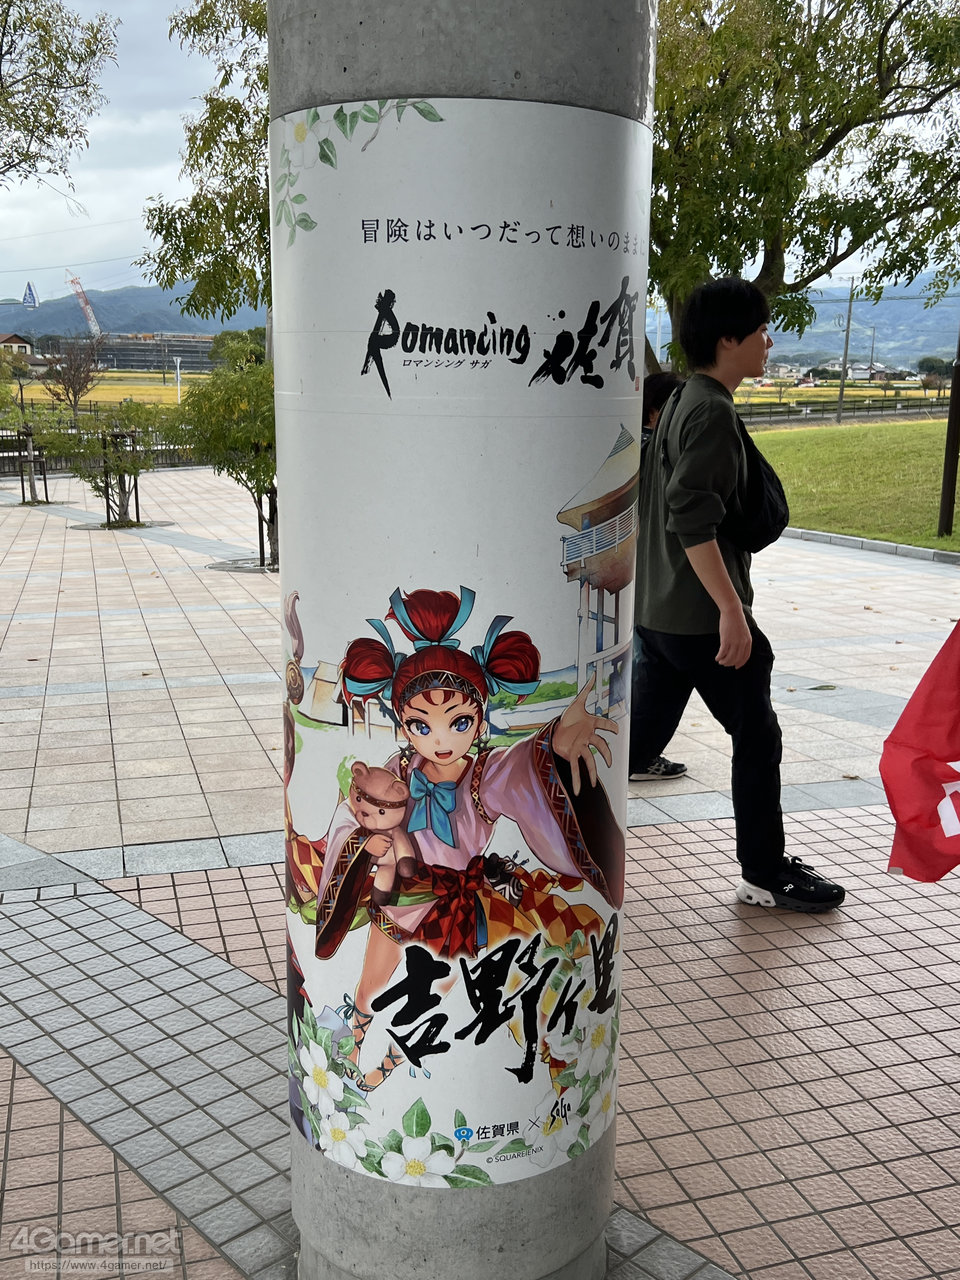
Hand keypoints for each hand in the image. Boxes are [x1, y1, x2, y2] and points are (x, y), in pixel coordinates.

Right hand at [364, 832, 392, 858]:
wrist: (365, 844)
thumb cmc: (372, 839)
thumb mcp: (380, 836)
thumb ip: (387, 838)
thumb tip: (391, 840)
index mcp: (385, 844)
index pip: (390, 844)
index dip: (387, 842)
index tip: (384, 841)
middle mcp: (383, 850)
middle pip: (387, 847)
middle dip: (385, 845)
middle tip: (380, 843)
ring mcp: (381, 853)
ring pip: (385, 851)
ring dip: (383, 848)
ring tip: (378, 846)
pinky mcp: (379, 855)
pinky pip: (382, 853)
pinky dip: (381, 851)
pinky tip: (377, 849)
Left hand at [552, 674, 617, 795]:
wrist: (554, 727)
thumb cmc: (568, 716)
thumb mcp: (577, 702)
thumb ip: (586, 689)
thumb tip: (594, 674)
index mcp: (591, 725)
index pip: (604, 725)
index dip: (610, 727)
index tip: (616, 730)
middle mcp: (587, 737)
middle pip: (600, 745)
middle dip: (606, 753)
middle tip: (610, 762)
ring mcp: (579, 746)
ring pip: (589, 760)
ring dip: (592, 772)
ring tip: (593, 784)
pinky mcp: (570, 753)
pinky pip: (575, 767)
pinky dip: (577, 779)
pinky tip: (578, 790)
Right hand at [716, 607, 751, 668]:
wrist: (732, 612)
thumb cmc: (737, 620)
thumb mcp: (744, 631)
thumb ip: (743, 640)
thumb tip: (739, 648)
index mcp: (748, 641)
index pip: (745, 657)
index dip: (740, 663)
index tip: (736, 666)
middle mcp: (742, 644)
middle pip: (737, 659)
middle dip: (730, 663)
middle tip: (725, 664)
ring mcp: (734, 642)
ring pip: (729, 658)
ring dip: (724, 661)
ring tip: (720, 661)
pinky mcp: (726, 641)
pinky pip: (722, 653)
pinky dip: (719, 657)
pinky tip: (717, 657)